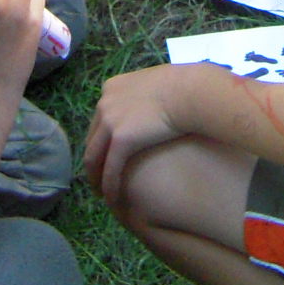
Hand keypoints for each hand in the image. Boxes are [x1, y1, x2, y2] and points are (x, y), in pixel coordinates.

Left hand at [83, 64, 203, 202]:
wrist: (191, 92)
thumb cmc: (184, 88)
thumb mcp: (156, 85)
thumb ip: (146, 95)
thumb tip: (155, 105)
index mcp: (113, 88)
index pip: (100, 118)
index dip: (101, 139)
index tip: (105, 153)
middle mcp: (105, 102)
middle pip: (93, 138)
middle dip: (94, 160)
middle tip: (98, 178)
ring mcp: (110, 120)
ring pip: (94, 157)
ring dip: (96, 177)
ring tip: (101, 193)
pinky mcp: (121, 139)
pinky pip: (110, 169)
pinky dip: (109, 186)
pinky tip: (113, 199)